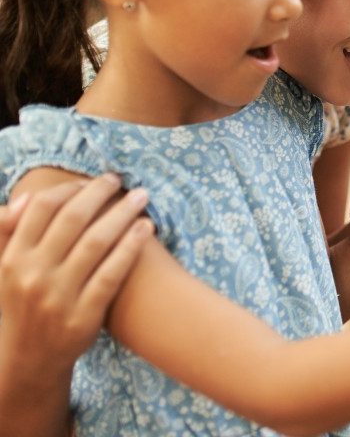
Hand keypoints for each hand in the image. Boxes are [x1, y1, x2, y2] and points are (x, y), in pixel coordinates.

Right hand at [0, 174, 152, 374]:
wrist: (30, 360)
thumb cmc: (24, 304)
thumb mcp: (5, 270)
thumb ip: (8, 234)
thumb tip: (26, 197)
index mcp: (12, 259)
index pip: (42, 208)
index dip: (69, 188)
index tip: (90, 181)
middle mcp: (33, 275)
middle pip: (73, 218)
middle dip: (100, 193)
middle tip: (120, 180)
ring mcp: (58, 297)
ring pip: (96, 242)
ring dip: (122, 213)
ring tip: (141, 197)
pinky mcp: (83, 316)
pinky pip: (112, 273)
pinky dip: (131, 247)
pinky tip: (146, 228)